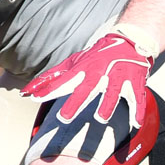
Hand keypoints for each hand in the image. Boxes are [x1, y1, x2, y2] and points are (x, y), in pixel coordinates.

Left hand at [22, 25, 157, 126]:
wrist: (129, 41)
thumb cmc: (96, 56)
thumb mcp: (74, 63)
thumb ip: (52, 78)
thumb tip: (28, 91)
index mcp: (84, 69)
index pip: (63, 80)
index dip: (49, 89)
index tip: (34, 98)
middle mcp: (100, 72)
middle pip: (87, 88)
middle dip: (76, 102)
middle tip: (65, 117)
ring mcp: (119, 77)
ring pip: (113, 93)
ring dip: (107, 105)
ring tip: (101, 118)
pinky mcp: (135, 82)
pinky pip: (137, 98)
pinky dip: (137, 110)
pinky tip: (134, 123)